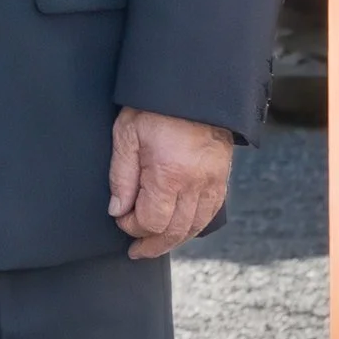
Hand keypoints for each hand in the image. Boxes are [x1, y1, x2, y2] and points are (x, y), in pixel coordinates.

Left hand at [108, 108, 231, 259]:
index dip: (133, 227)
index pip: (151, 221)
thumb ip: (121, 176)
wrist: (193, 88)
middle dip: (152, 244)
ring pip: (195, 226)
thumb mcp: (127, 134)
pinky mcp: (221, 177)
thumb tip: (118, 210)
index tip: (120, 219)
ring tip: (155, 245)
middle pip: (175, 231)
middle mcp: (195, 183)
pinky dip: (194, 226)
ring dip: (174, 240)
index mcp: (169, 174)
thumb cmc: (155, 107)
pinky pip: (210, 213)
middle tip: (136, 250)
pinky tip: (180, 229)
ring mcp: (212, 182)